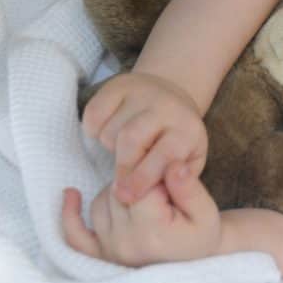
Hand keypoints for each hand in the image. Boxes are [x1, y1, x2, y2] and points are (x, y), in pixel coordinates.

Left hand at [61, 164, 221, 266]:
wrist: (197, 263)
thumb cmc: (201, 237)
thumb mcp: (206, 211)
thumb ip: (188, 187)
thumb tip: (171, 162)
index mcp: (151, 232)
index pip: (139, 183)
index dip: (155, 172)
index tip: (171, 178)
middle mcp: (124, 243)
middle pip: (119, 190)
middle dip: (140, 181)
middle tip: (164, 191)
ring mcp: (108, 250)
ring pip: (101, 201)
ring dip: (120, 191)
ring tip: (149, 199)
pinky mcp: (100, 255)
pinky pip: (75, 234)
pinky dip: (69, 215)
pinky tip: (70, 194)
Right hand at [81, 71, 207, 203]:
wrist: (170, 99)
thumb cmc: (177, 142)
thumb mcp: (187, 162)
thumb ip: (176, 181)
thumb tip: (156, 195)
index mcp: (188, 129)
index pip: (165, 154)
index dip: (144, 178)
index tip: (127, 197)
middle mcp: (167, 106)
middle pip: (132, 140)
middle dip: (122, 168)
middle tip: (118, 188)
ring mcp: (143, 92)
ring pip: (111, 130)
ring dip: (110, 148)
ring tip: (124, 151)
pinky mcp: (118, 85)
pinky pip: (94, 114)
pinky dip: (94, 130)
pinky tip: (109, 132)